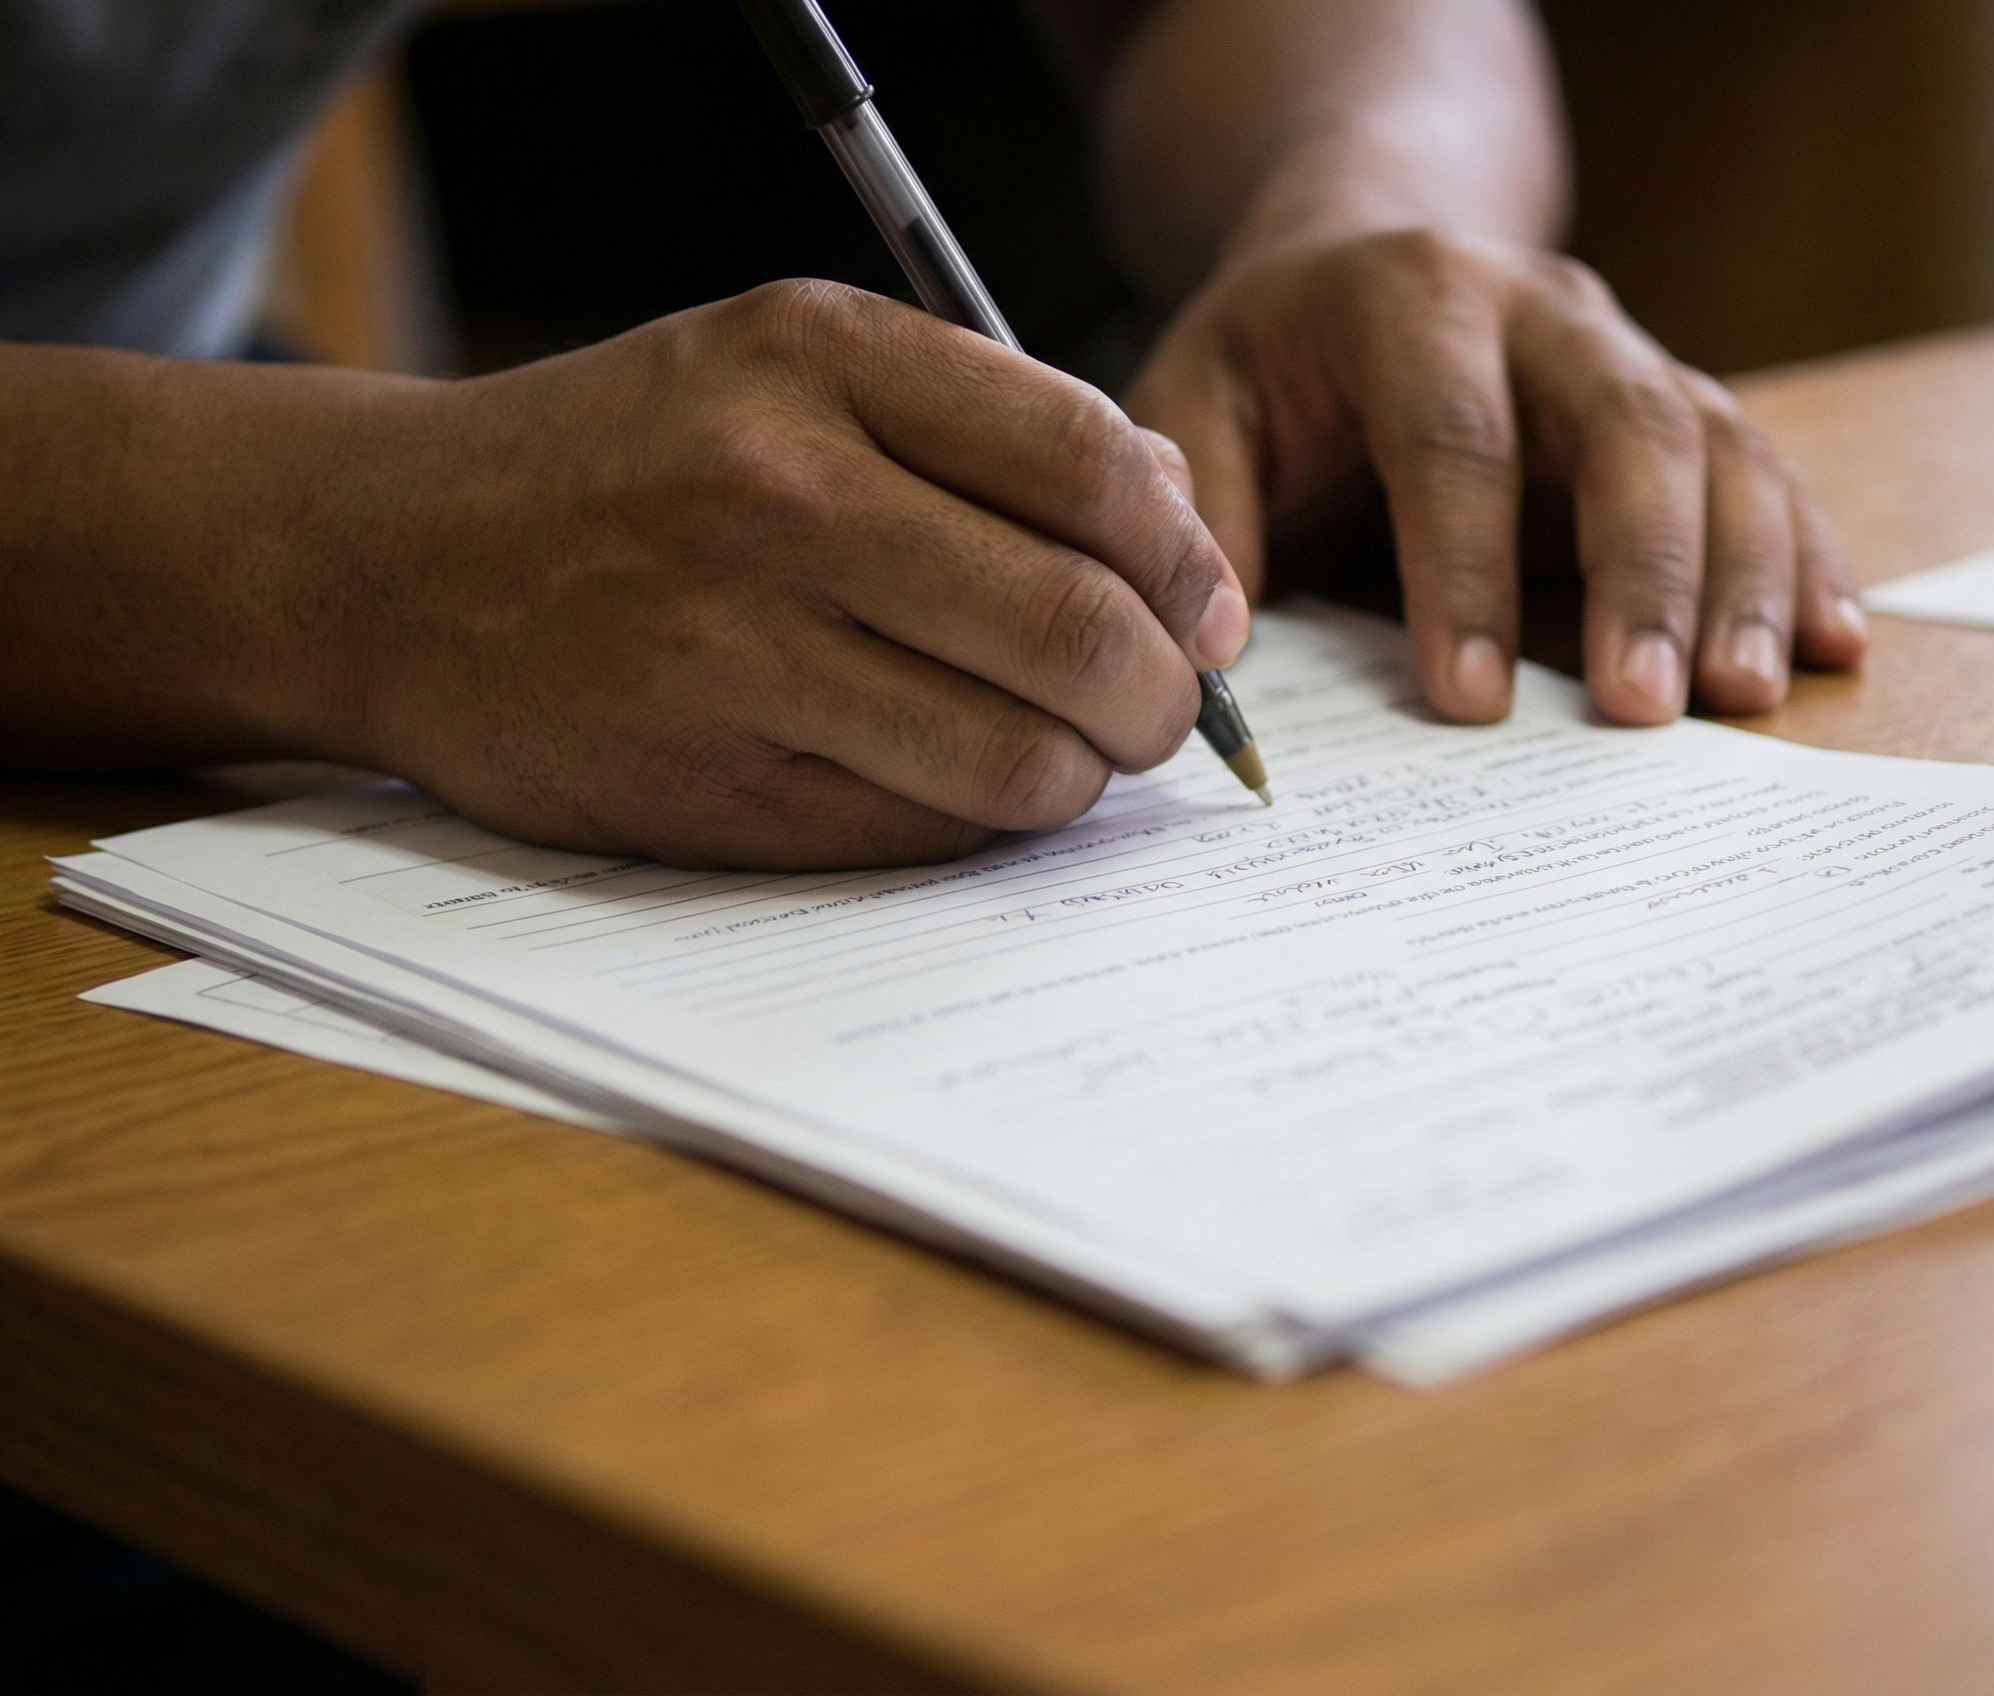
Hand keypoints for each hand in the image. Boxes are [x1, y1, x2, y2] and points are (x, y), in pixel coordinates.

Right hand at [331, 281, 1247, 867]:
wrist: (397, 561)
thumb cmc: (637, 462)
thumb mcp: (794, 369)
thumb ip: (988, 423)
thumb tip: (1183, 523)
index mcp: (820, 358)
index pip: (1096, 466)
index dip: (1187, 559)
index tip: (1200, 611)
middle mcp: (779, 494)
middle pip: (1082, 630)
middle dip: (1163, 696)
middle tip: (1158, 709)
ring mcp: (735, 651)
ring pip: (1020, 760)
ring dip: (1081, 777)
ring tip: (1062, 751)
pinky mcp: (707, 785)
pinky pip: (922, 833)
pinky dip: (976, 823)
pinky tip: (949, 778)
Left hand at [1124, 229, 1866, 723]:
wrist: (1370, 262)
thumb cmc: (1277, 363)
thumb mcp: (1197, 400)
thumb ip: (1204, 507)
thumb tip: (1219, 642)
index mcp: (1414, 300)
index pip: (1452, 434)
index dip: (1466, 569)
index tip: (1471, 698)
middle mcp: (1546, 313)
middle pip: (1627, 426)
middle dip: (1644, 571)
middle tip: (1643, 707)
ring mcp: (1631, 356)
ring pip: (1720, 448)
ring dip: (1746, 576)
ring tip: (1747, 696)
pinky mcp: (1686, 408)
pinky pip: (1766, 474)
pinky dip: (1807, 558)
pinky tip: (1834, 645)